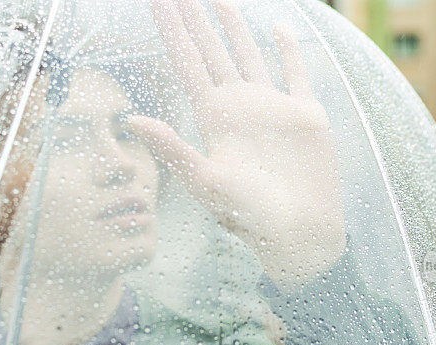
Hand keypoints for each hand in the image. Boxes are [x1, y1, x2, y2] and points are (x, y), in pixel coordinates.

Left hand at [130, 0, 344, 289]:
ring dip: (233, 24)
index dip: (172, 28)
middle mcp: (238, 105)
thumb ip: (172, 149)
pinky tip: (281, 27)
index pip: (186, 61)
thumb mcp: (205, 182)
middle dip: (195, 16)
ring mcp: (271, 107)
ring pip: (248, 53)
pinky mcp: (304, 114)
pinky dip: (290, 50)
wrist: (300, 232)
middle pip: (211, 49)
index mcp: (213, 117)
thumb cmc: (250, 216)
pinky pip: (295, 72)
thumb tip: (131, 119)